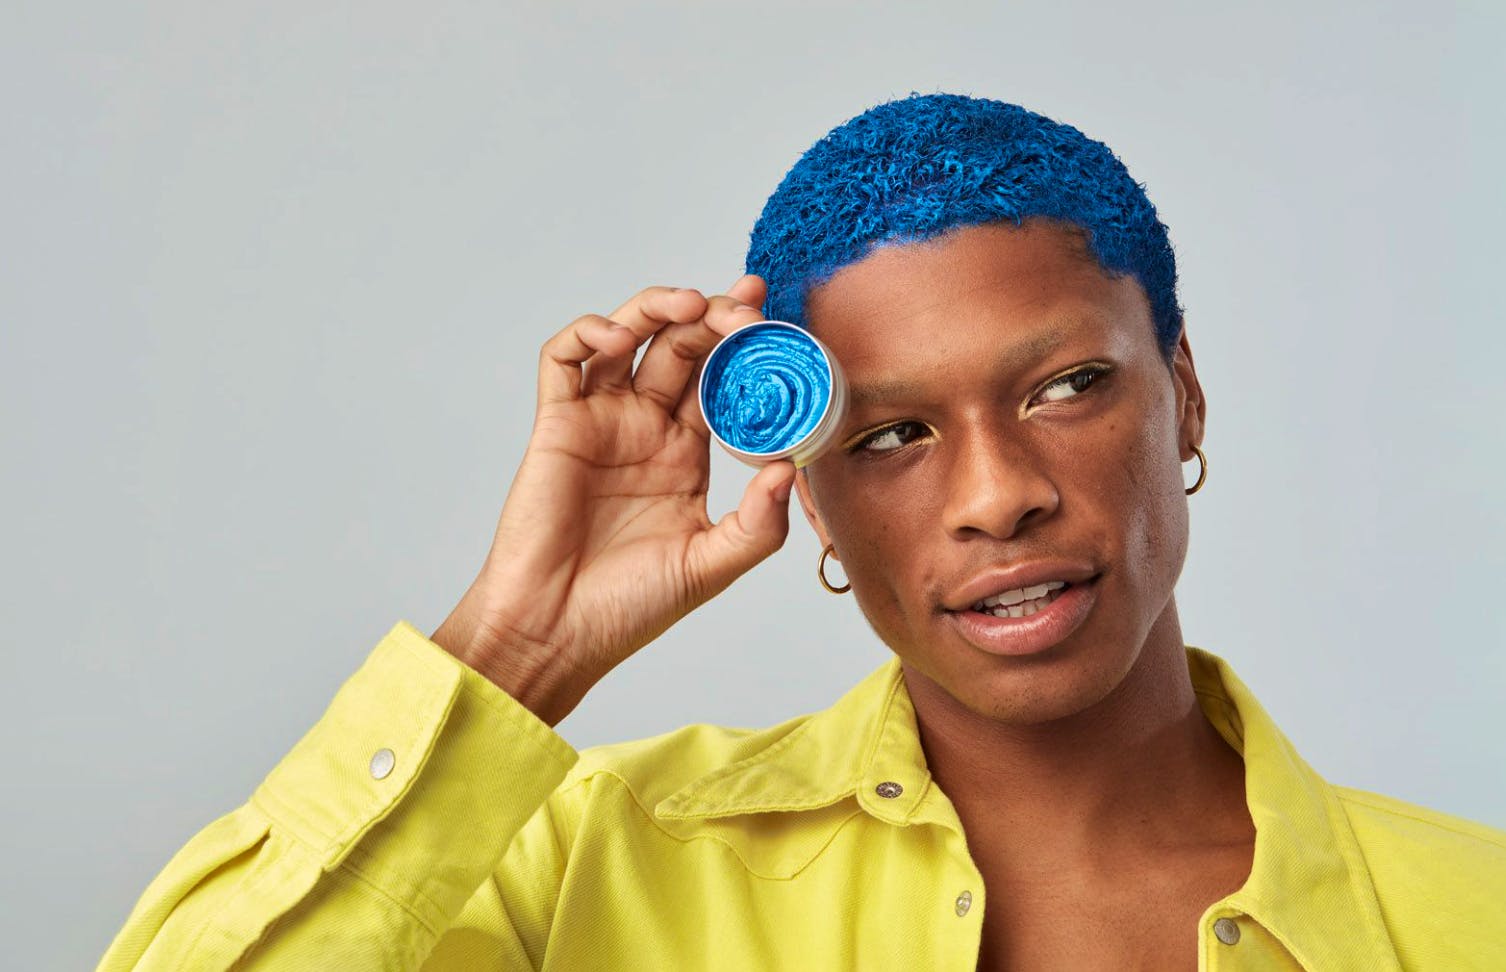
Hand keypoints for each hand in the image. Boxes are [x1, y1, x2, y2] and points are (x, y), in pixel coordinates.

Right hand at [431, 276, 796, 724]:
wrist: (556, 632)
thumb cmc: (627, 608)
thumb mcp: (710, 567)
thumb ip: (758, 524)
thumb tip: (788, 466)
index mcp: (687, 453)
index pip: (723, 380)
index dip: (747, 345)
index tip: (774, 318)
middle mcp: (646, 427)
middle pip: (683, 346)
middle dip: (715, 316)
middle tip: (745, 309)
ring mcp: (600, 420)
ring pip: (629, 337)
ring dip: (657, 308)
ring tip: (690, 305)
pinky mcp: (556, 423)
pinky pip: (564, 360)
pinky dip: (587, 333)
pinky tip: (618, 337)